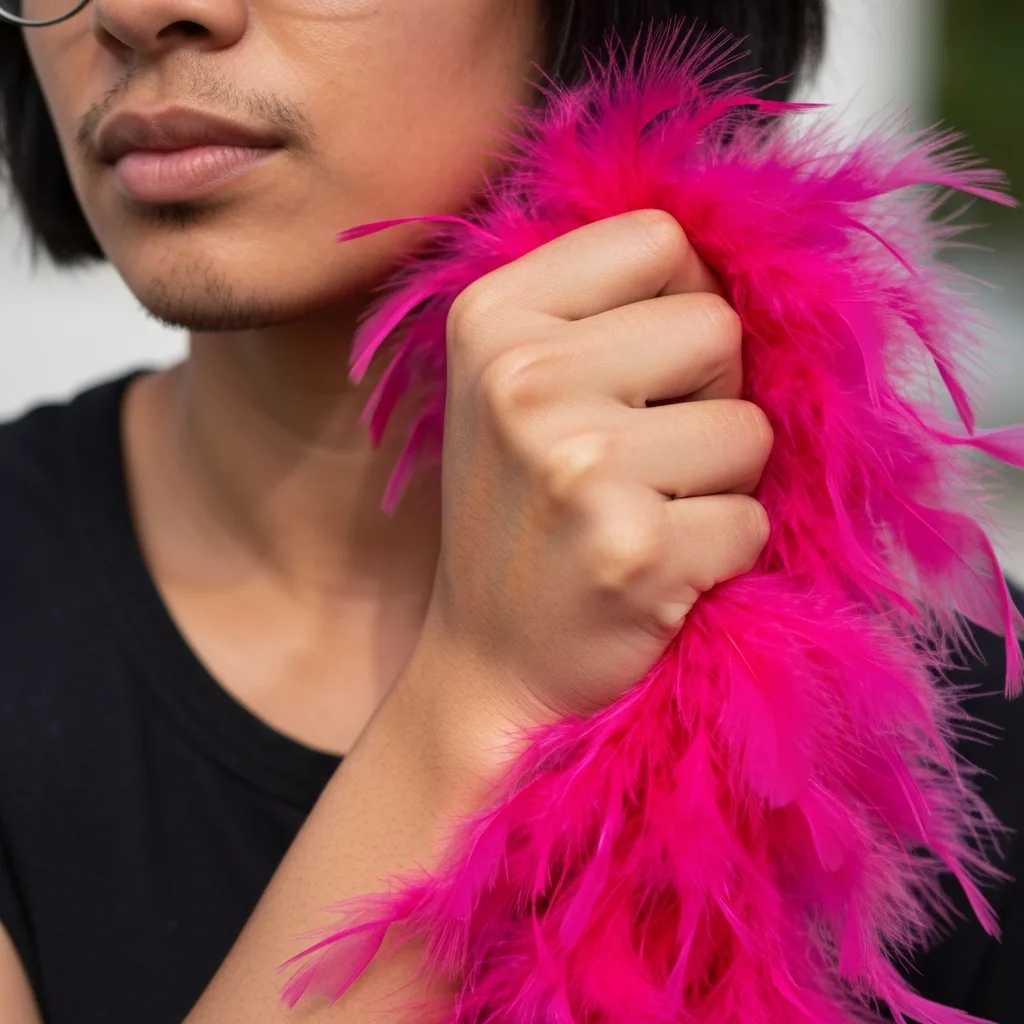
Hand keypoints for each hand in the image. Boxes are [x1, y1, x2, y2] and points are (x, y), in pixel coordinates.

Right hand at [416, 209, 771, 724]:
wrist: (490, 661)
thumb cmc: (523, 514)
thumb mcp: (519, 385)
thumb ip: (604, 305)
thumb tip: (738, 251)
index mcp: (492, 316)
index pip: (660, 238)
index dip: (676, 306)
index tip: (636, 374)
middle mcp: (522, 377)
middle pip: (717, 325)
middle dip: (707, 395)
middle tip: (639, 459)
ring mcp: (575, 464)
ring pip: (750, 427)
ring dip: (719, 480)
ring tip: (642, 515)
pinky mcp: (633, 548)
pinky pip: (751, 518)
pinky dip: (722, 550)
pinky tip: (654, 570)